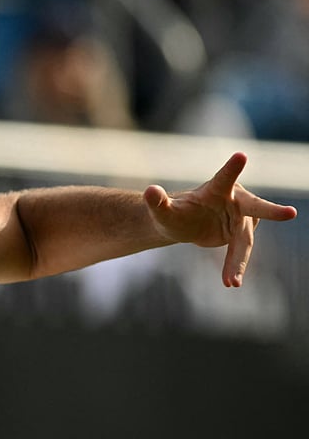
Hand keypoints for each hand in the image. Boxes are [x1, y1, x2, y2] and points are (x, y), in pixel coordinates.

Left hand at [144, 152, 296, 286]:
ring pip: (244, 240)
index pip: (225, 177)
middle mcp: (235, 201)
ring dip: (238, 260)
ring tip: (231, 282)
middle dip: (271, 211)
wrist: (183, 224)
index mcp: (216, 188)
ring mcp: (241, 218)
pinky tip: (230, 283)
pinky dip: (234, 267)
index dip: (233, 168)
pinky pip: (239, 253)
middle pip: (255, 207)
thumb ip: (157, 201)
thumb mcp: (162, 210)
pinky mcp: (240, 235)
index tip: (241, 155)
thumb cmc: (174, 211)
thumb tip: (150, 191)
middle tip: (290, 213)